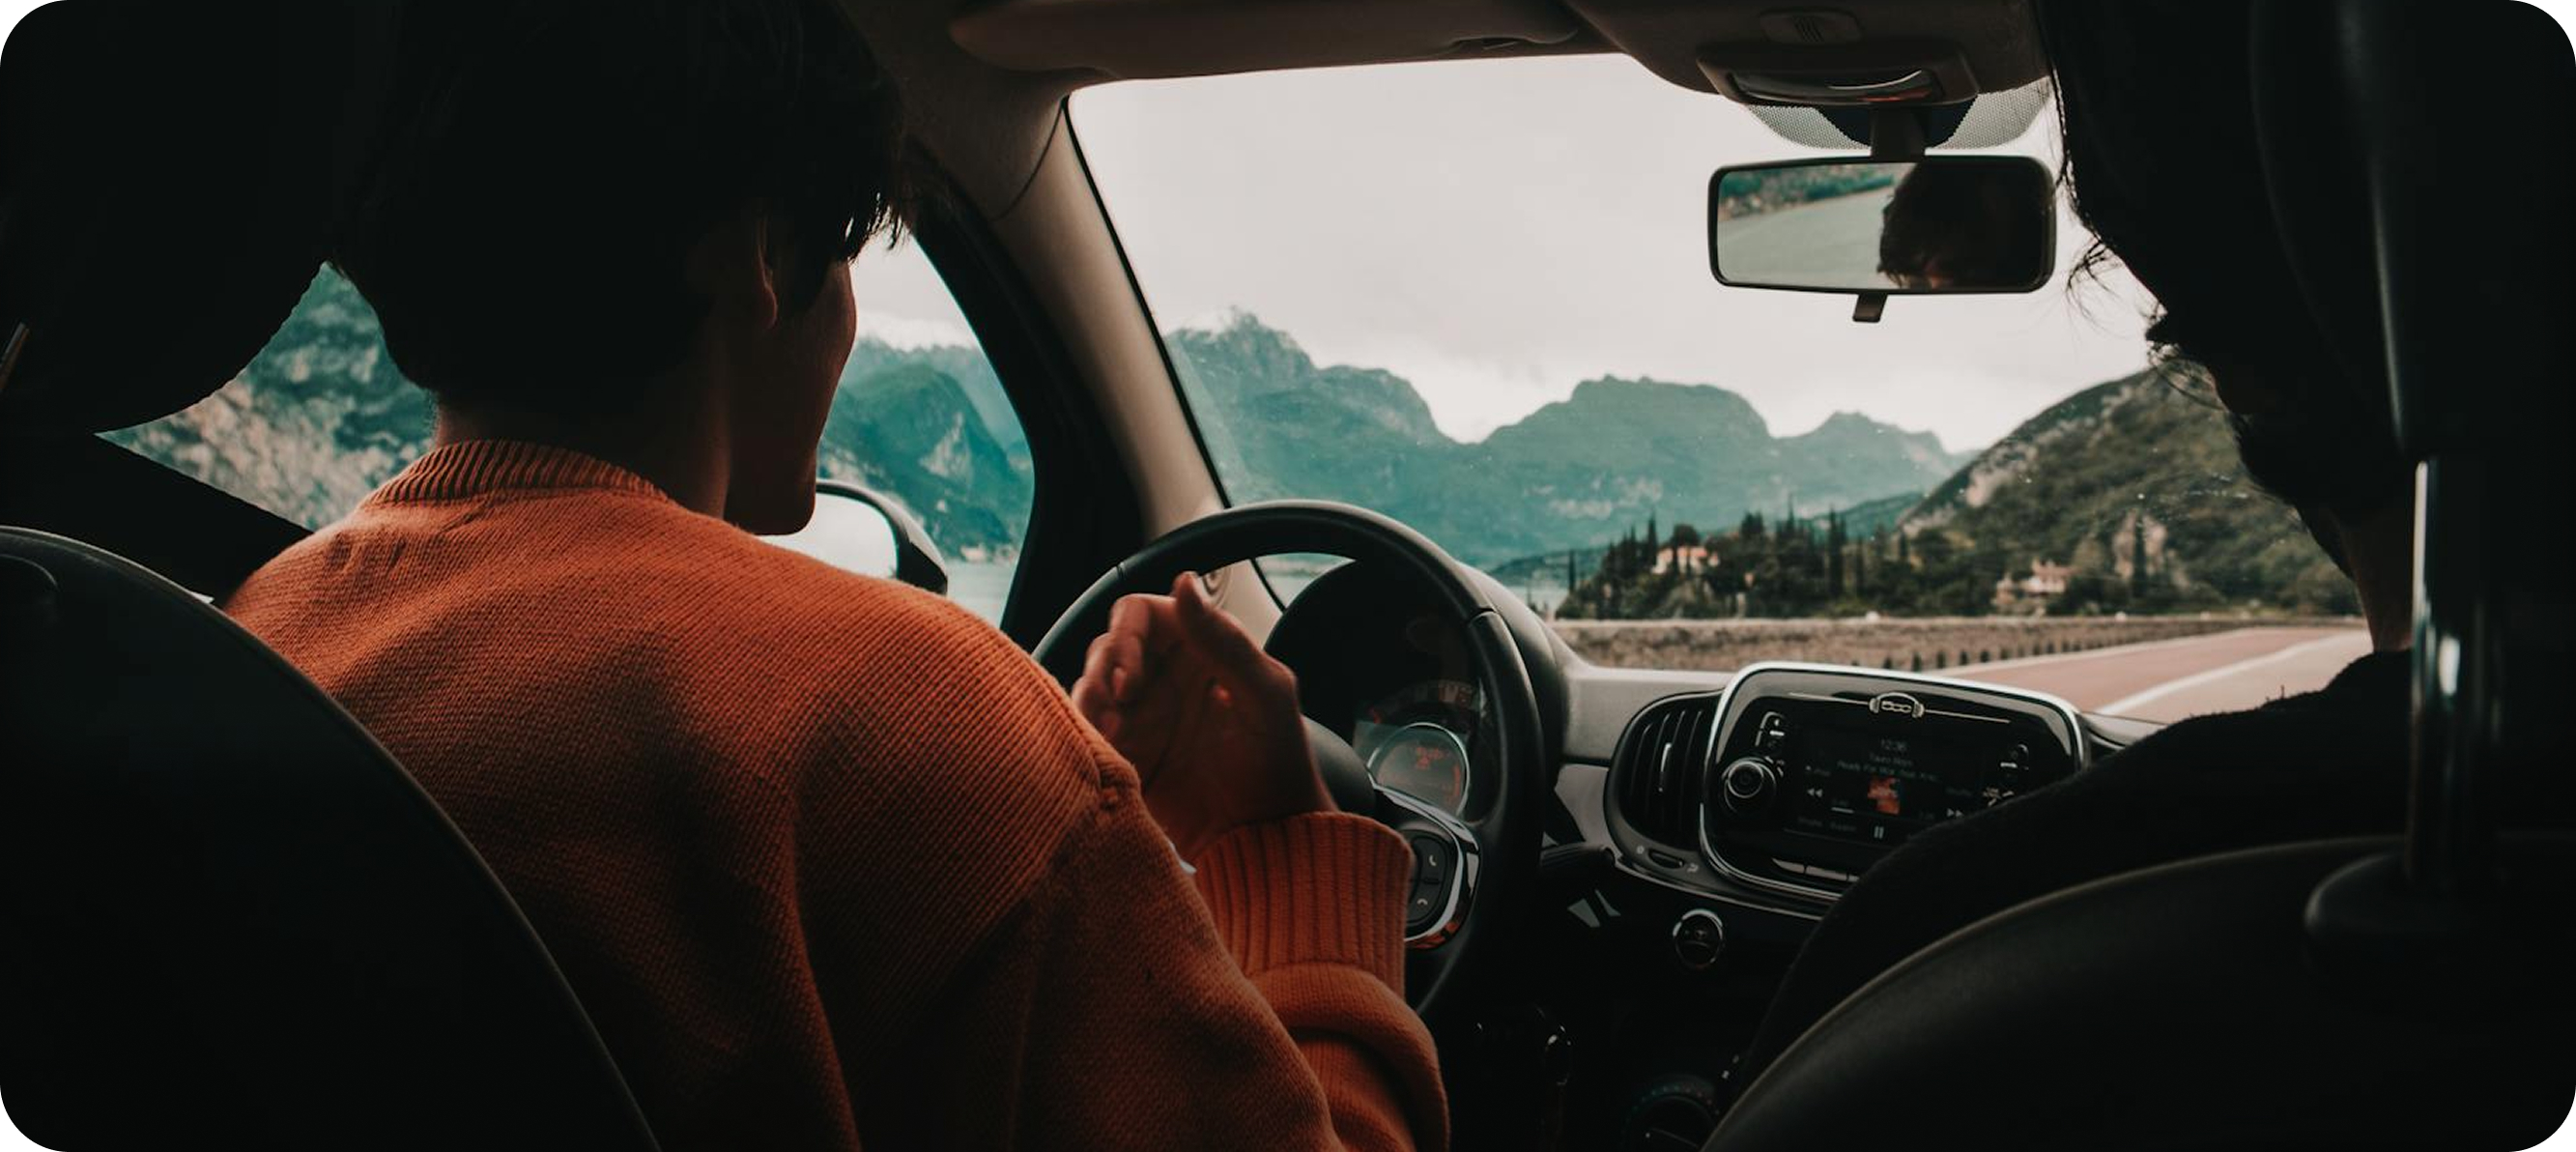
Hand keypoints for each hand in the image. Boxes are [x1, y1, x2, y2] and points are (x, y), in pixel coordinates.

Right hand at [1070, 572, 1332, 860]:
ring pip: (1090, 687)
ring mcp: (1143, 715)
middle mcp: (1166, 676)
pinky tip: (1103, 750)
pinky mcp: (1126, 753)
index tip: (1129, 674)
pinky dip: (1083, 734)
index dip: (1124, 634)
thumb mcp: (1263, 695)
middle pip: (1106, 648)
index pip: (1141, 614)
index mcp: (1201, 649)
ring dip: (1089, 702)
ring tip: (1109, 732)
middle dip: (1102, 671)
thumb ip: (1224, 641)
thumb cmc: (1280, 763)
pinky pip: (1086, 730)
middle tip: (1116, 705)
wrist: (1267, 841)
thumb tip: (1183, 581)